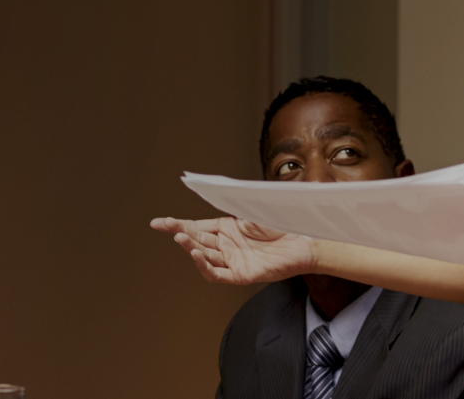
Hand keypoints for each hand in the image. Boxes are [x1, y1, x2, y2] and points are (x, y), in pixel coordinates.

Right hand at [150, 217, 316, 284]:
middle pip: (198, 241)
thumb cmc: (284, 224)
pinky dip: (205, 266)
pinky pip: (218, 274)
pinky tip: (197, 255)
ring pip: (205, 257)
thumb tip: (215, 189)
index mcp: (228, 228)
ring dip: (191, 248)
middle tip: (169, 228)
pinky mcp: (242, 274)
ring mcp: (233, 261)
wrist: (305, 240)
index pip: (197, 227)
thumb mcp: (254, 210)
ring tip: (181, 239)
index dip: (177, 225)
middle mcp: (228, 245)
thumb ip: (234, 204)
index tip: (158, 223)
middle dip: (181, 234)